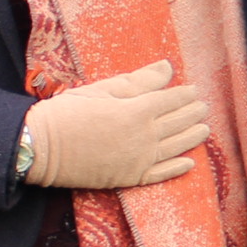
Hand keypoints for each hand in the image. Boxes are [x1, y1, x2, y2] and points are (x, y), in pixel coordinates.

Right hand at [22, 61, 209, 188]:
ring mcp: (139, 160)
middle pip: (178, 123)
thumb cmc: (69, 112)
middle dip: (193, 113)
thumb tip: (167, 68)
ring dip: (193, 138)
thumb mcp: (103, 89)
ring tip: (204, 130)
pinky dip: (177, 169)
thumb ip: (139, 81)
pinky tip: (190, 164)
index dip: (186, 95)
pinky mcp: (129, 178)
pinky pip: (160, 175)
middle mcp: (144, 136)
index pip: (171, 100)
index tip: (194, 90)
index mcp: (137, 110)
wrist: (42, 147)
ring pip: (176, 148)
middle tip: (203, 107)